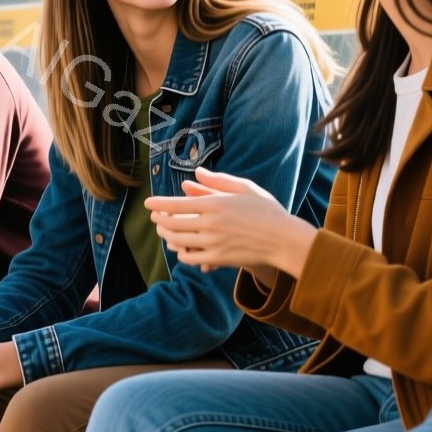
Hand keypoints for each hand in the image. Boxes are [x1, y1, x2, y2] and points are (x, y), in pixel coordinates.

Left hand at [146, 167, 316, 275]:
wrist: (283, 239)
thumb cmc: (266, 210)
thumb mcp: (244, 188)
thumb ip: (218, 180)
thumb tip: (196, 172)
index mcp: (215, 204)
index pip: (175, 204)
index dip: (158, 204)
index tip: (148, 204)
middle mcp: (210, 224)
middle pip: (172, 223)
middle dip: (159, 220)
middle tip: (155, 218)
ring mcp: (213, 243)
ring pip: (177, 241)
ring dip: (166, 236)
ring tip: (164, 231)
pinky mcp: (218, 259)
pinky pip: (190, 258)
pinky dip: (181, 253)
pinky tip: (181, 248)